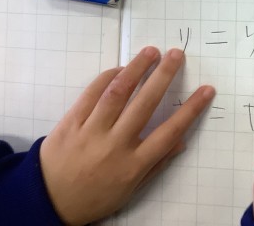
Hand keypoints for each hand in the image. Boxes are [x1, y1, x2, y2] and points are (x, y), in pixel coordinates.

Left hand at [40, 46, 214, 224]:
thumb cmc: (95, 196)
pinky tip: (120, 68)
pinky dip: (107, 77)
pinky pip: (91, 94)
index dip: (191, 109)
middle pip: (145, 104)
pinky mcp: (71, 122)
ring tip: (151, 51)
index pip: (169, 132)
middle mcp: (115, 145)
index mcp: (133, 165)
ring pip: (117, 93)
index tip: (207, 90)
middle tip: (176, 54)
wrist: (47, 202)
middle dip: (163, 76)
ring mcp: (91, 132)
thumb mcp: (130, 190)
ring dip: (136, 68)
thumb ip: (156, 164)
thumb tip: (181, 141)